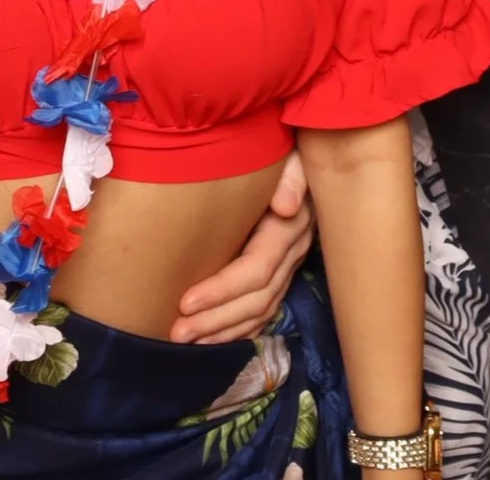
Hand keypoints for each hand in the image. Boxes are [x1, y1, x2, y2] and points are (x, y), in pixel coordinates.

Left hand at [171, 152, 314, 343]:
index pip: (256, 269)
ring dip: (224, 331)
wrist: (312, 151)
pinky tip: (213, 338)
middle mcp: (293, 251)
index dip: (222, 290)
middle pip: (257, 299)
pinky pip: (265, 310)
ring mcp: (290, 264)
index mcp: (290, 227)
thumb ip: (291, 176)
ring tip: (187, 342)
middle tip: (177, 333)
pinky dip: (240, 329)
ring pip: (261, 311)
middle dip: (216, 320)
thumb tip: (286, 208)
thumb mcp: (294, 154)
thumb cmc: (288, 148)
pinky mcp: (284, 270)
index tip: (185, 302)